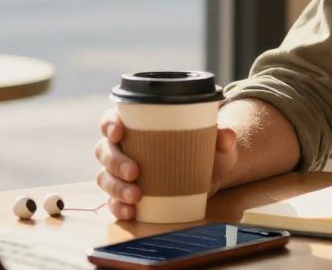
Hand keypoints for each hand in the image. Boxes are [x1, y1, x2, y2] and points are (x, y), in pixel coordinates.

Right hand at [94, 108, 238, 219]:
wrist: (208, 177)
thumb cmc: (205, 152)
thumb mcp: (216, 145)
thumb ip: (223, 138)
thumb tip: (227, 134)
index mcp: (138, 126)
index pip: (112, 119)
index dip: (109, 124)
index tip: (118, 132)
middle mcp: (124, 148)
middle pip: (105, 150)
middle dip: (115, 162)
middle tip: (134, 172)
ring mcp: (121, 173)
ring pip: (104, 177)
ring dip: (115, 188)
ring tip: (136, 197)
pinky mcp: (125, 195)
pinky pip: (112, 202)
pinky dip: (118, 207)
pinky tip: (131, 211)